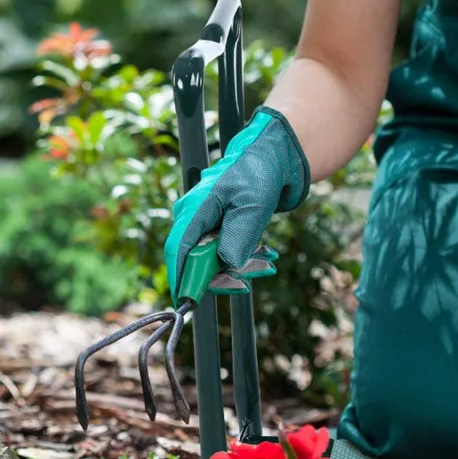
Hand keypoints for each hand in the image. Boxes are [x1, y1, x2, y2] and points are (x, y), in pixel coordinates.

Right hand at [165, 106, 309, 304]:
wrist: (277, 154)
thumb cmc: (260, 173)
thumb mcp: (253, 205)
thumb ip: (238, 235)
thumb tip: (228, 264)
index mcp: (195, 209)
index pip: (179, 250)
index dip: (181, 278)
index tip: (187, 303)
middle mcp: (195, 216)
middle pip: (197, 260)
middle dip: (222, 274)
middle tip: (248, 281)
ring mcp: (208, 221)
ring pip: (215, 258)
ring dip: (239, 267)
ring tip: (266, 262)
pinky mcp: (223, 226)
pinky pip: (227, 250)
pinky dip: (244, 257)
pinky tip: (265, 255)